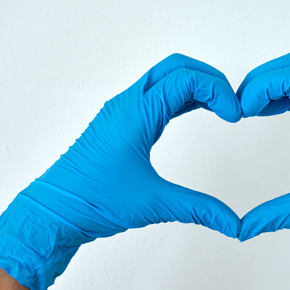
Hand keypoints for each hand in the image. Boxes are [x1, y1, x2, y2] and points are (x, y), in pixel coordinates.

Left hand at [0, 53, 241, 289]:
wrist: (54, 210)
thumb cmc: (93, 201)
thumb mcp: (154, 204)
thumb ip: (199, 210)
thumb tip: (233, 223)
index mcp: (136, 114)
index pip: (185, 80)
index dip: (218, 90)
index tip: (235, 115)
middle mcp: (128, 104)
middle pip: (176, 66)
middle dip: (209, 78)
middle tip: (231, 102)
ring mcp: (122, 110)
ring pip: (164, 77)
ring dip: (194, 84)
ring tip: (219, 106)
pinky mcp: (120, 121)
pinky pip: (155, 94)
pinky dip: (180, 96)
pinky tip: (195, 110)